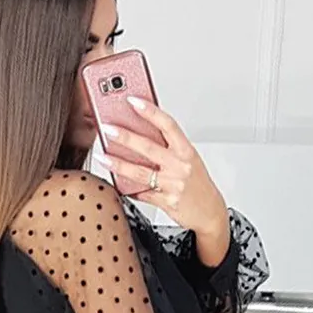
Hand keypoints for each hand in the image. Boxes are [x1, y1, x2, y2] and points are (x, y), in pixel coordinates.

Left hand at [96, 98, 230, 259]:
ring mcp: (173, 184)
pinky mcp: (166, 201)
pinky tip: (115, 182)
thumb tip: (140, 135)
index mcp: (186, 150)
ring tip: (103, 157)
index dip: (150, 111)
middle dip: (126, 137)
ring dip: (118, 164)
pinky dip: (127, 189)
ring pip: (140, 172)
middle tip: (108, 129)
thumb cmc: (197, 183)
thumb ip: (167, 148)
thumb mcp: (188, 160)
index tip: (134, 102)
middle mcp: (181, 165)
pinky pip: (141, 194)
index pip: (168, 125)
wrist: (210, 211)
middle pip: (149, 147)